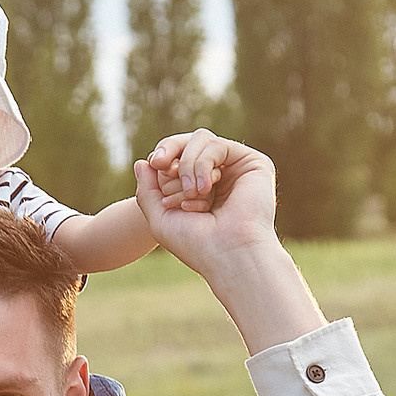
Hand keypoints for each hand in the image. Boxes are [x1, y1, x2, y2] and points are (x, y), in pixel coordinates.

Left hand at [132, 131, 275, 275]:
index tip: (155, 166)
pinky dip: (203, 163)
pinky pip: (217, 145)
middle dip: (170, 150)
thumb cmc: (196, 244)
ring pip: (202, 140)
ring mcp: (237, 168)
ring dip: (188, 164)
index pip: (177, 156)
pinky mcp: (253, 163)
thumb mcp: (159, 218)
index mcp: (201, 189)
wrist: (227, 255)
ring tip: (191, 192)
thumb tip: (141, 163)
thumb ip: (147, 191)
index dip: (162, 156)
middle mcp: (220, 176)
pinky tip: (205, 189)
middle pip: (189, 142)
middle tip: (160, 164)